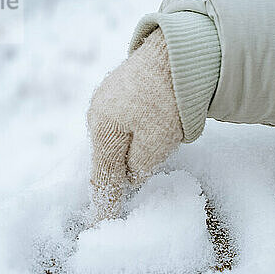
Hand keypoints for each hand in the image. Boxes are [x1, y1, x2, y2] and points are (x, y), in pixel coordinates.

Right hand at [87, 28, 182, 220]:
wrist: (177, 50)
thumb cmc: (168, 100)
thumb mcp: (156, 144)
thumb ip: (137, 167)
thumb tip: (129, 177)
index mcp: (102, 130)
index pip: (103, 176)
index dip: (105, 201)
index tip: (102, 223)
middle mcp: (97, 113)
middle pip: (105, 155)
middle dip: (113, 175)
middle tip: (115, 199)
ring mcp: (106, 96)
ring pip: (113, 138)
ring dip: (122, 154)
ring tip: (129, 171)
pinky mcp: (120, 86)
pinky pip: (120, 121)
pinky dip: (127, 136)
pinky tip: (138, 137)